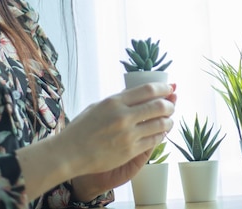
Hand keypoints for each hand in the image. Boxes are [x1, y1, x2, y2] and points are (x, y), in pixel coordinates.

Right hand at [58, 82, 175, 178]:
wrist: (70, 153)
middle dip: (170, 104)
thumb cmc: (81, 128)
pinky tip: (161, 133)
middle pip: (158, 106)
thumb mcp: (98, 106)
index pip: (148, 90)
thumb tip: (140, 93)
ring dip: (169, 121)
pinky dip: (161, 135)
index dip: (163, 88)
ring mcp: (128, 135)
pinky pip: (154, 141)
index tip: (169, 88)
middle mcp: (123, 116)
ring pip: (160, 124)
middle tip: (171, 105)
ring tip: (169, 120)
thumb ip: (119, 100)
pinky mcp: (130, 151)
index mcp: (114, 101)